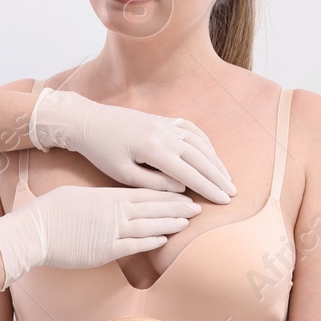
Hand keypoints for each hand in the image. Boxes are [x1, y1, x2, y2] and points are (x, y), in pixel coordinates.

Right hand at [0, 184, 199, 287]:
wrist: (35, 231)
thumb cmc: (50, 211)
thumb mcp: (77, 195)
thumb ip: (99, 199)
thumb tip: (111, 201)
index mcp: (108, 196)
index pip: (145, 193)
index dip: (167, 194)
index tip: (184, 192)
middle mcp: (114, 212)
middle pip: (153, 209)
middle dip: (177, 207)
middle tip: (198, 206)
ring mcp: (111, 232)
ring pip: (149, 226)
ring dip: (170, 224)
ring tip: (188, 222)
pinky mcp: (105, 251)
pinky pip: (134, 246)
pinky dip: (151, 242)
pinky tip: (165, 239)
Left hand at [29, 88, 235, 203]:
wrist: (88, 121)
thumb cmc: (101, 151)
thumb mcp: (122, 174)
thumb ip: (153, 183)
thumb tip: (181, 187)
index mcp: (154, 149)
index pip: (189, 172)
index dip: (208, 188)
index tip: (223, 201)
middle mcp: (165, 133)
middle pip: (200, 157)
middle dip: (218, 176)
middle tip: (232, 193)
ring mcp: (165, 124)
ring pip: (199, 143)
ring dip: (215, 160)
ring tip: (226, 177)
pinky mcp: (162, 119)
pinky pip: (191, 130)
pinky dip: (205, 142)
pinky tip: (211, 154)